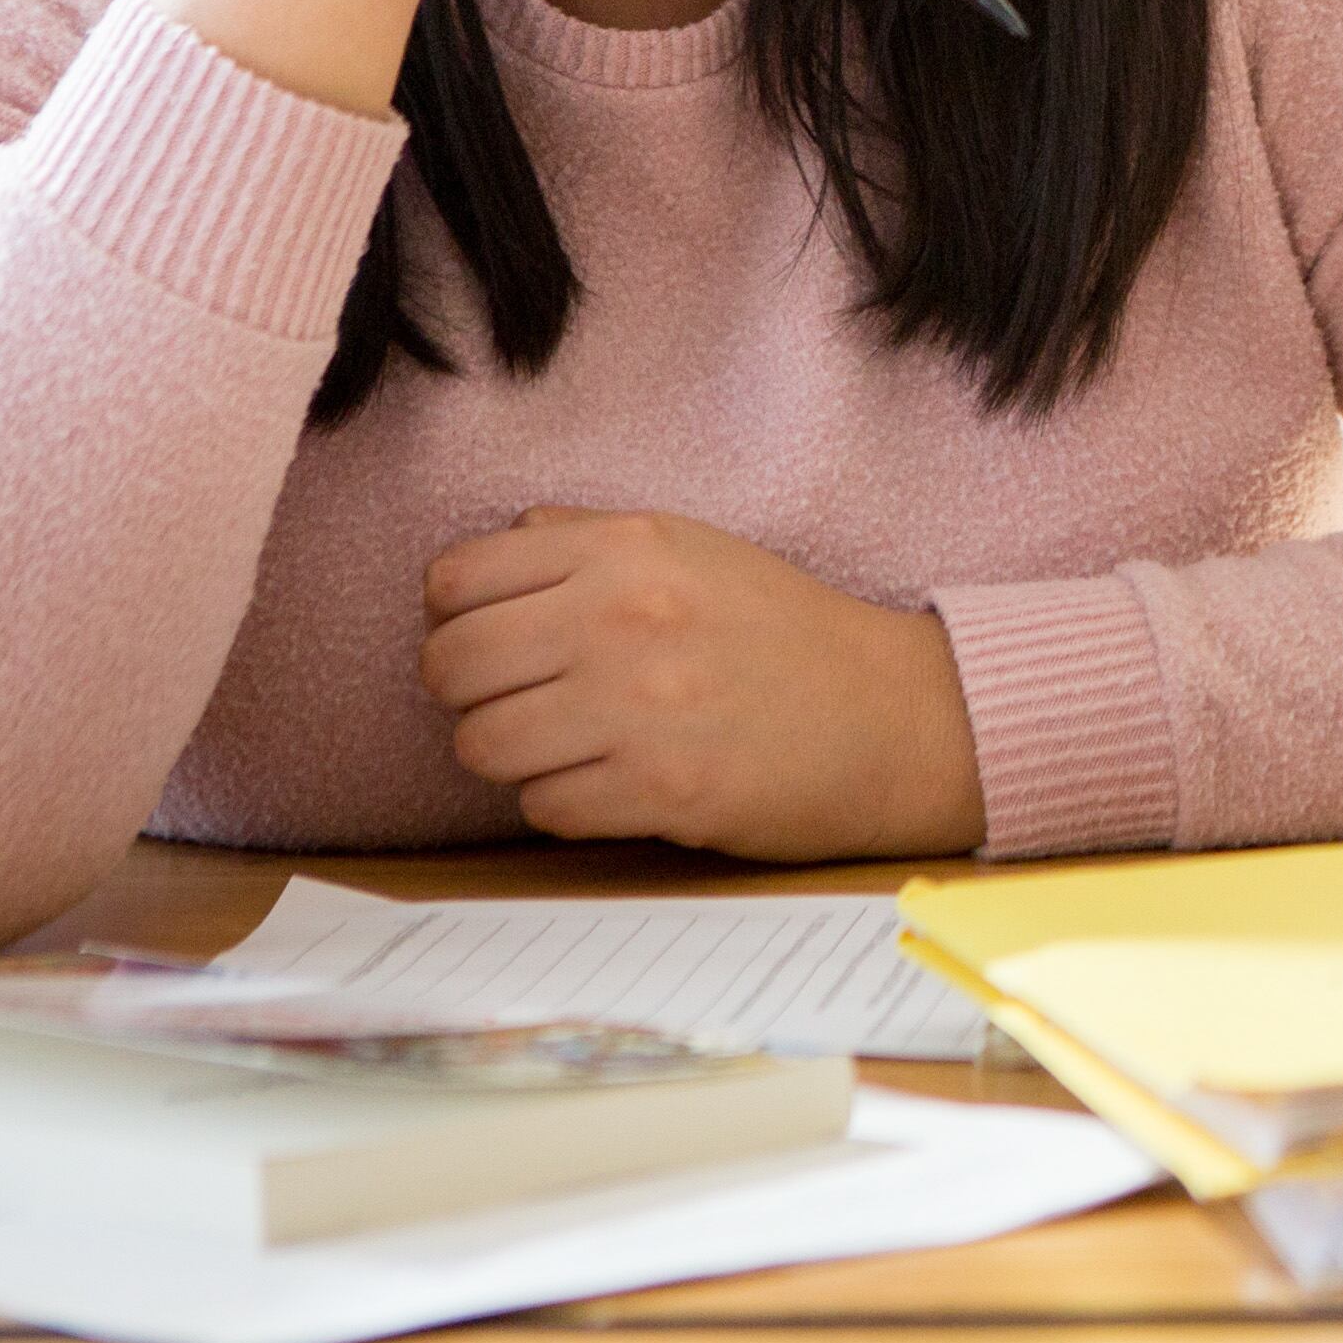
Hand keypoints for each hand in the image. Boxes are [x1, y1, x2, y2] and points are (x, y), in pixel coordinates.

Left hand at [419, 507, 987, 859]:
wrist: (891, 715)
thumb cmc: (785, 633)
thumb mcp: (694, 548)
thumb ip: (588, 536)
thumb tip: (499, 543)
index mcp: (627, 547)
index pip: (455, 580)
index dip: (454, 618)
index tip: (490, 639)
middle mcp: (624, 615)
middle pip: (450, 666)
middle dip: (468, 693)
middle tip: (518, 701)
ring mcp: (641, 705)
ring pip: (481, 745)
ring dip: (512, 755)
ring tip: (567, 745)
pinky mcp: (661, 789)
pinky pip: (542, 807)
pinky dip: (565, 802)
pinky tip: (614, 782)